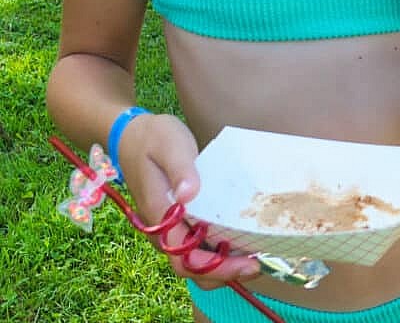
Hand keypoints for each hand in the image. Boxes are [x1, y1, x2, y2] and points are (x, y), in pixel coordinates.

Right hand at [118, 113, 260, 285]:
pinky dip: (218, 248)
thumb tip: (190, 194)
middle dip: (225, 273)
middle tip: (258, 264)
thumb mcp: (169, 144)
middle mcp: (163, 230)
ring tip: (256, 256)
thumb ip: (180, 168)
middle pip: (192, 268)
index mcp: (159, 217)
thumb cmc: (153, 138)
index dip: (216, 268)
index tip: (246, 263)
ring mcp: (170, 227)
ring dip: (223, 264)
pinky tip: (242, 238)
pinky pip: (197, 243)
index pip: (185, 259)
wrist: (132, 135)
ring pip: (195, 259)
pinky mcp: (178, 219)